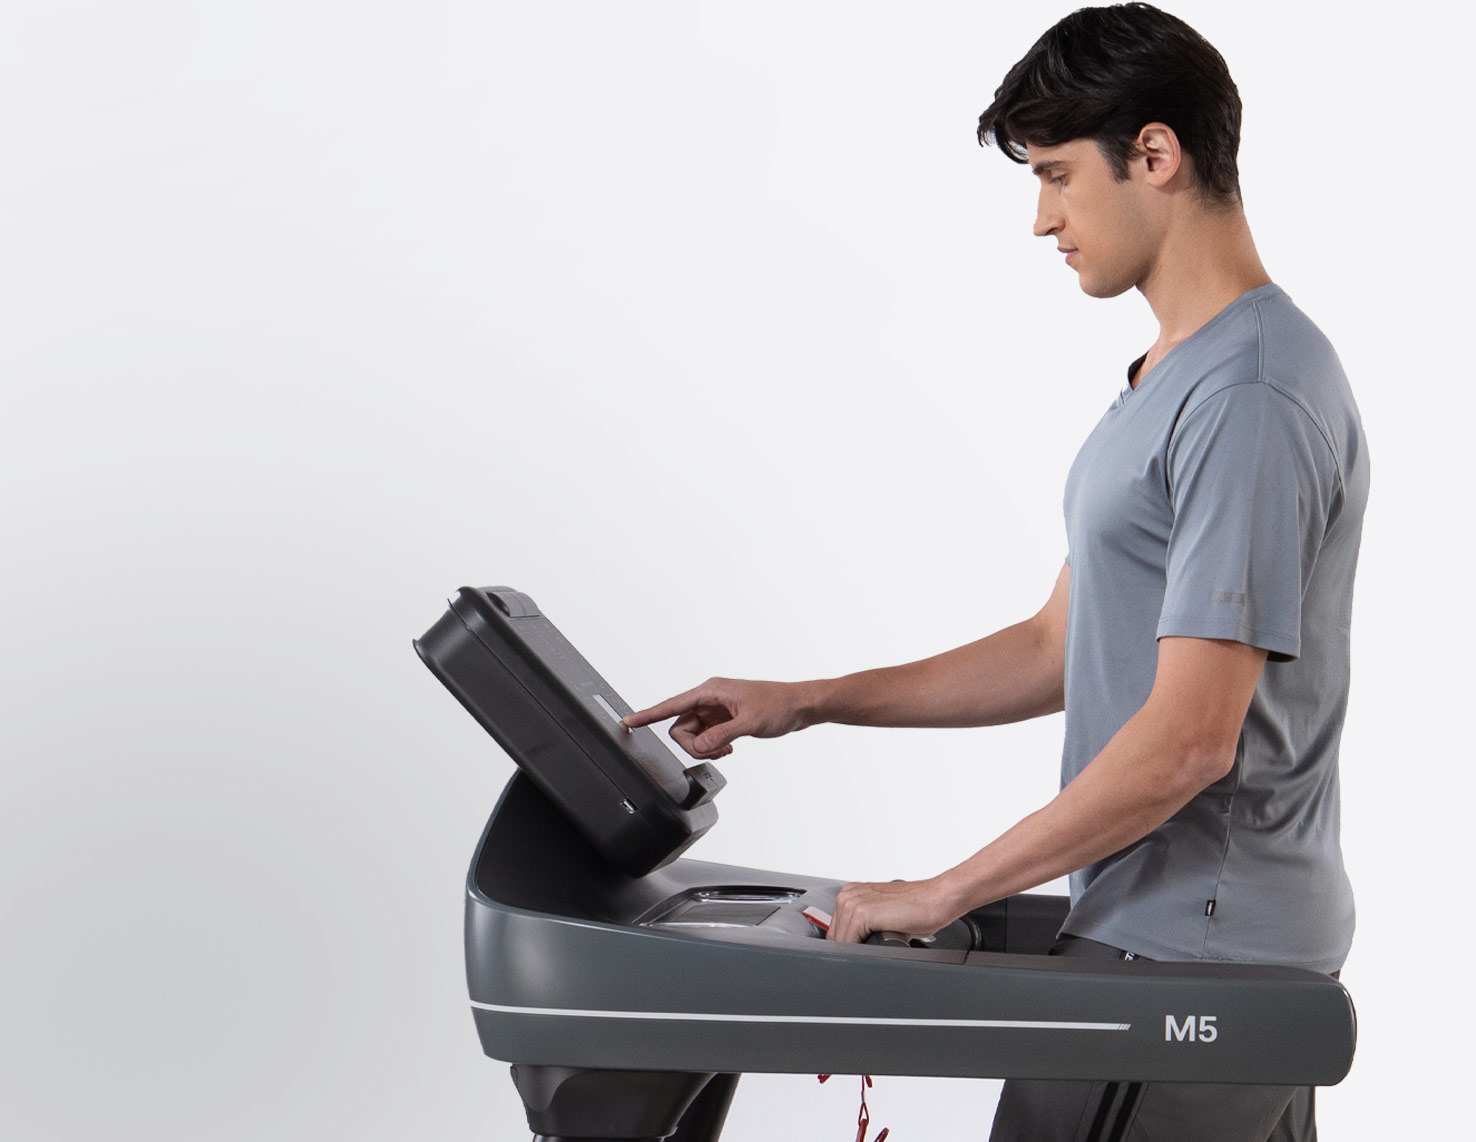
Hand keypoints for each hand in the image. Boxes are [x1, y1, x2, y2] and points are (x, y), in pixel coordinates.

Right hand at [621, 677, 809, 759]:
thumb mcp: (751, 723)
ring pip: (692, 734)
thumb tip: (700, 746)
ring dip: (705, 747)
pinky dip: (713, 746)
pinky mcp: (723, 718)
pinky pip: (705, 737)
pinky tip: (729, 746)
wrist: (801, 706)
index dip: (648, 715)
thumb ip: (722, 735)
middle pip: (681, 727)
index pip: (671, 705)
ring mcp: (715, 709)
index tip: (628, 721)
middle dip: (693, 744)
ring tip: (727, 747)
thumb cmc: (780, 705)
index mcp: (711, 690)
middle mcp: (709, 698)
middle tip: (717, 749)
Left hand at [827, 876, 958, 943]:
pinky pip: (849, 943)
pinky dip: (860, 951)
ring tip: (878, 948)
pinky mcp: (861, 913)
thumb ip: (865, 926)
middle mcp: (848, 895)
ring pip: (841, 941)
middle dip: (851, 949)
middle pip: (836, 937)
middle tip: (872, 952)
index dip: (847, 945)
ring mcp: (853, 903)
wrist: (937, 899)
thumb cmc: (917, 908)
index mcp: (851, 893)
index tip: (858, 952)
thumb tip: (858, 946)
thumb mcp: (883, 915)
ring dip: (856, 951)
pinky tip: (876, 948)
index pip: (836, 930)